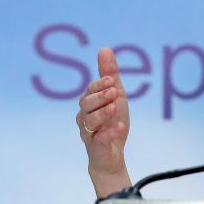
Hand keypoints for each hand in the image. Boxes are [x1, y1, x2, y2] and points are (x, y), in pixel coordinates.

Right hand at [76, 47, 131, 195]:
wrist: (112, 154)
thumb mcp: (116, 96)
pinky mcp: (95, 147)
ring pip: (89, 121)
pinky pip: (100, 140)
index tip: (111, 80)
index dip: (100, 85)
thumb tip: (104, 49)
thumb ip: (110, 74)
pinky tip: (119, 127)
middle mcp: (84, 116)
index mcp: (89, 103)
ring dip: (103, 113)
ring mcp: (88, 132)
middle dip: (100, 97)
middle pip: (86, 104)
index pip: (90, 90)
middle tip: (114, 92)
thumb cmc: (112, 121)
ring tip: (114, 108)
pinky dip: (110, 133)